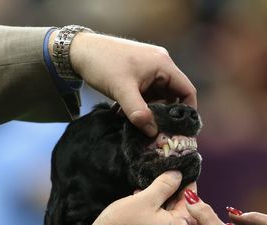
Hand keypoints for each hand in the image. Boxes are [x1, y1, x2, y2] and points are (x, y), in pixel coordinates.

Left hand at [67, 32, 196, 136]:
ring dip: (146, 110)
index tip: (179, 129)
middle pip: (172, 96)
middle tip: (150, 129)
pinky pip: (145, 93)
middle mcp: (159, 65)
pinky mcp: (137, 73)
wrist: (79, 51)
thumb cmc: (102, 64)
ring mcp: (148, 69)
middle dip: (161, 114)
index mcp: (163, 65)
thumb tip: (153, 132)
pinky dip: (137, 104)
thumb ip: (139, 113)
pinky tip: (121, 112)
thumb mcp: (122, 91)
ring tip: (129, 121)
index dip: (187, 111)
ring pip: (156, 97)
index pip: (187, 90)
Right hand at [72, 171, 182, 224]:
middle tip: (168, 176)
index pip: (190, 203)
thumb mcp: (145, 199)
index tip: (185, 171)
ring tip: (150, 187)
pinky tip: (142, 202)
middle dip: (172, 193)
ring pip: (167, 220)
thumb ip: (165, 185)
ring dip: (161, 203)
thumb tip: (178, 175)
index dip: (187, 184)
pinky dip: (153, 215)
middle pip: (179, 212)